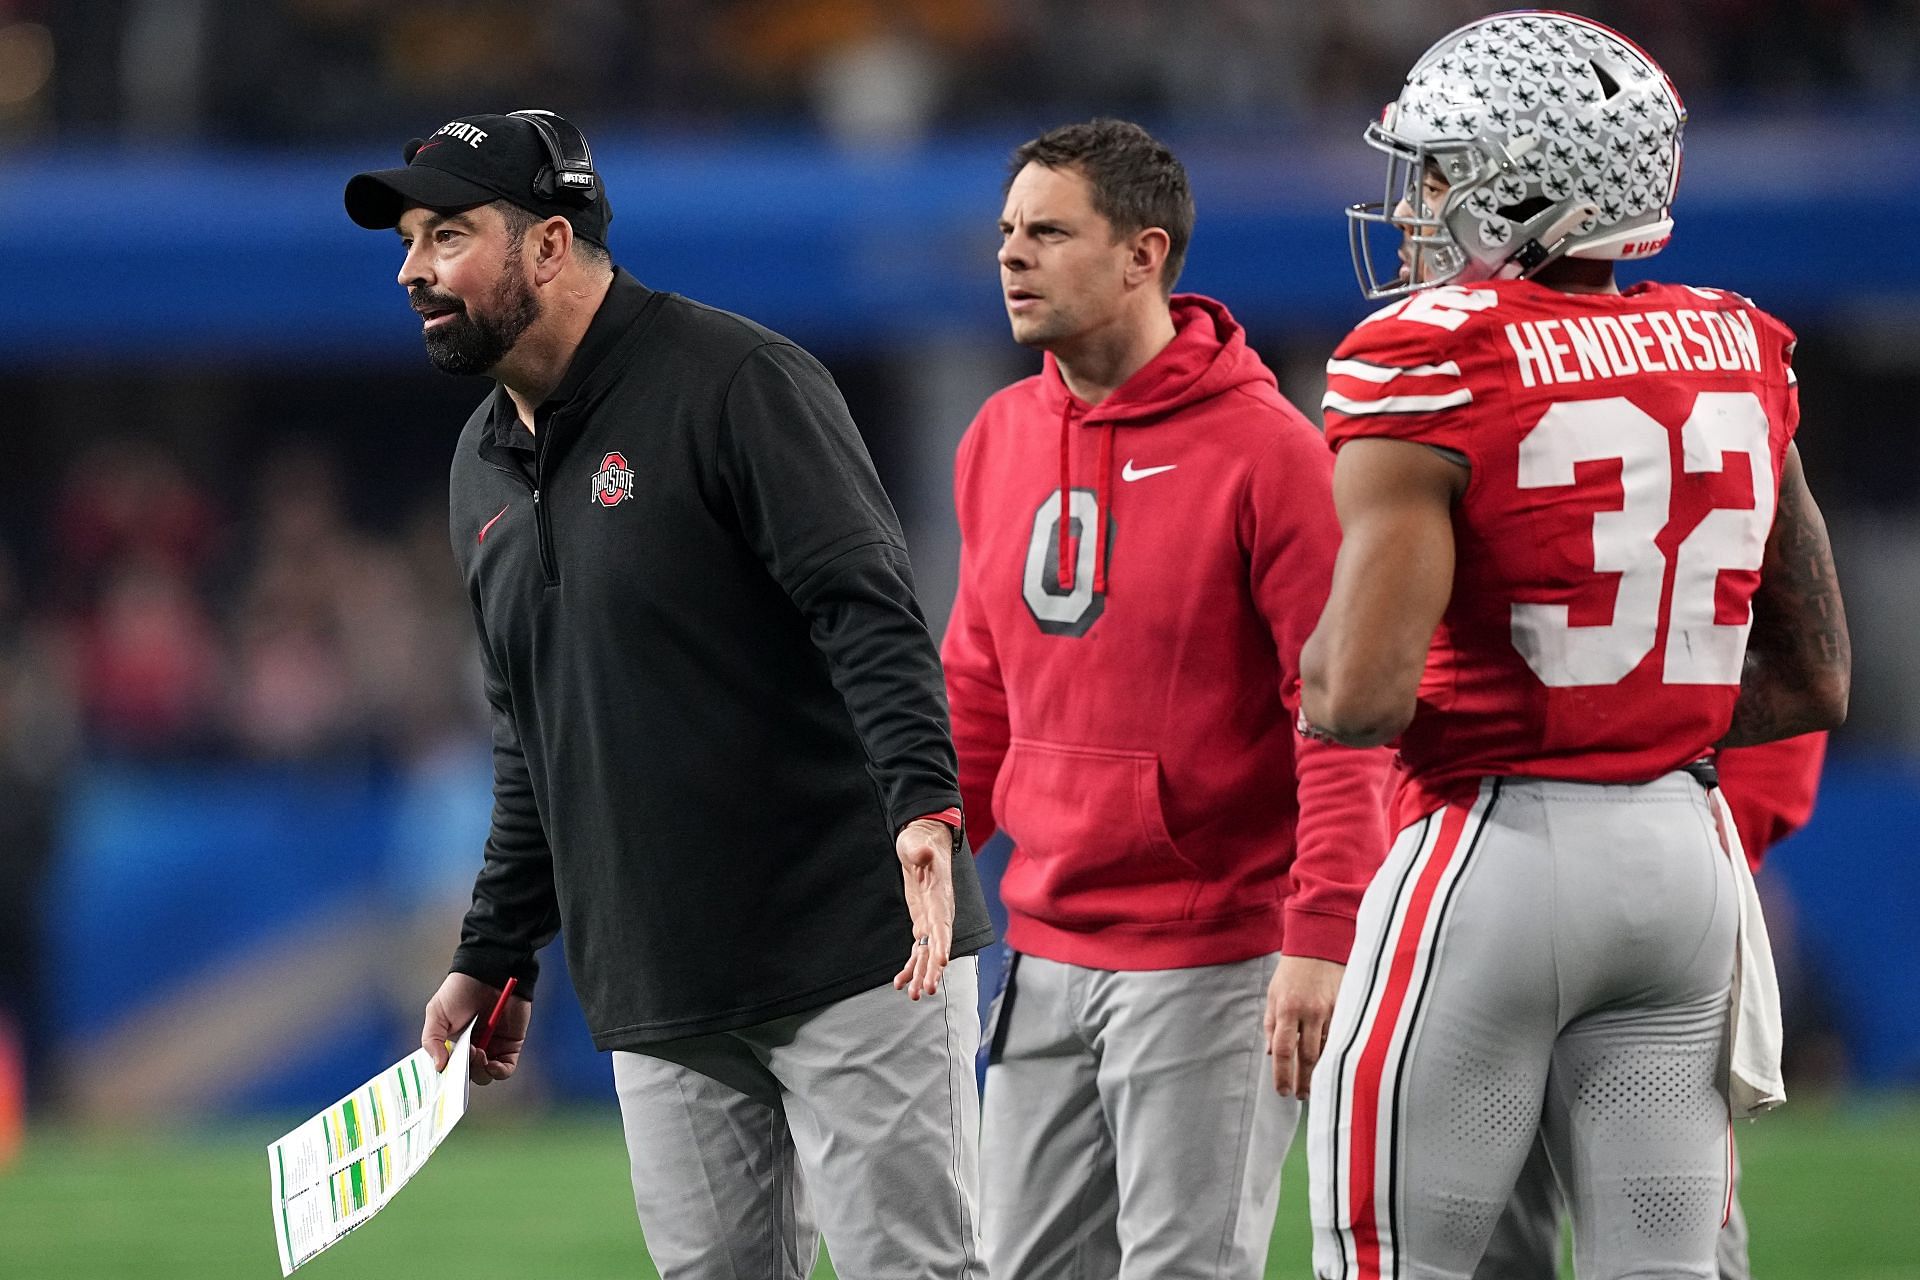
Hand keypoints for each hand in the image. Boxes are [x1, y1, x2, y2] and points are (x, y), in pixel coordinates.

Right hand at [422, 972, 531, 1086]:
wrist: (489, 973)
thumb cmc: (459, 990)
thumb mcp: (436, 1013)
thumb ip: (432, 1041)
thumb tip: (438, 1067)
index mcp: (453, 1045)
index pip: (450, 1071)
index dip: (448, 1077)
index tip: (446, 1076)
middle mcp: (472, 1050)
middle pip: (467, 1076)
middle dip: (465, 1072)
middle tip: (466, 1055)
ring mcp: (492, 1049)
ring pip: (485, 1076)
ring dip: (480, 1071)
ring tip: (478, 1052)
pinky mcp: (510, 1045)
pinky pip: (506, 1069)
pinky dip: (499, 1072)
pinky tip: (492, 1063)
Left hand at [892, 818, 955, 999]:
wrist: (924, 842)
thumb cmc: (921, 841)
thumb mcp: (916, 842)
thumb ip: (920, 850)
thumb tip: (923, 853)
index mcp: (939, 896)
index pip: (943, 923)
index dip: (943, 942)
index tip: (943, 961)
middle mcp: (939, 912)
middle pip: (938, 945)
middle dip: (932, 968)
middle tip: (926, 990)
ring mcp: (931, 919)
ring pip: (928, 953)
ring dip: (921, 974)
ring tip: (913, 995)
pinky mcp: (922, 923)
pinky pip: (918, 949)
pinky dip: (910, 967)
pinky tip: (899, 983)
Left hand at [1264, 955, 1344, 1098]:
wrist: (1319, 945)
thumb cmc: (1292, 971)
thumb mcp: (1273, 994)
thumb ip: (1272, 1025)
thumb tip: (1272, 1053)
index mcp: (1287, 1009)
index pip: (1284, 1050)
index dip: (1283, 1075)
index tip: (1282, 1091)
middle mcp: (1310, 1012)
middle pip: (1308, 1056)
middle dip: (1304, 1081)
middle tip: (1300, 1096)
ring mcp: (1331, 1011)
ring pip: (1328, 1050)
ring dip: (1321, 1071)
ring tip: (1315, 1086)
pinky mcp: (1346, 1008)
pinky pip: (1341, 1037)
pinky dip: (1335, 1053)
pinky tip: (1332, 1065)